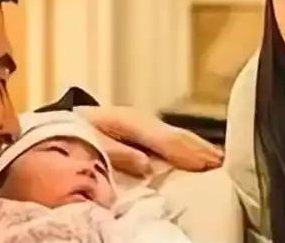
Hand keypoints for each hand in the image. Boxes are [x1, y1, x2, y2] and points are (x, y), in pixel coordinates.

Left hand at [75, 106, 223, 176]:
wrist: (61, 121)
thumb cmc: (73, 133)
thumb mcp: (88, 142)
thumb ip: (117, 153)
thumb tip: (147, 165)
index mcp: (128, 120)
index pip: (166, 138)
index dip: (188, 152)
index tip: (208, 164)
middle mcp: (140, 119)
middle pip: (177, 134)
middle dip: (201, 149)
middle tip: (223, 163)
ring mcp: (142, 122)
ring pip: (177, 134)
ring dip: (199, 147)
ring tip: (219, 160)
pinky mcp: (142, 129)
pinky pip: (171, 137)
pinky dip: (188, 146)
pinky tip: (199, 154)